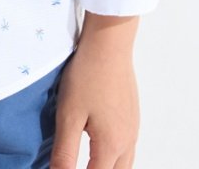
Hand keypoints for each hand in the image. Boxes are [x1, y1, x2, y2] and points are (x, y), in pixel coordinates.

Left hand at [49, 15, 139, 168]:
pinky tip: (100, 144)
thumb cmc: (87, 75)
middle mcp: (127, 140)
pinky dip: (114, 155)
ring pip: (125, 162)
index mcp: (112, 145)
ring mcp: (133, 126)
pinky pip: (127, 146)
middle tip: (79, 165)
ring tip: (89, 162)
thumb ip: (65, 152)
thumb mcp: (69, 115)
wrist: (108, 42)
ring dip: (108, 167)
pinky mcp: (132, 113)